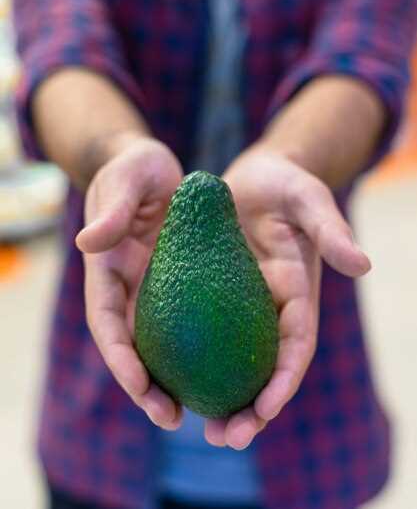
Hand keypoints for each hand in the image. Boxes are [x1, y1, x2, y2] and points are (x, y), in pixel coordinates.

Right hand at [76, 136, 183, 429]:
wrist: (155, 167)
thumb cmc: (135, 168)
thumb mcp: (126, 179)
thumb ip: (114, 209)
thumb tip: (89, 243)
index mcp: (107, 270)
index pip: (107, 322)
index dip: (119, 358)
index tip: (139, 385)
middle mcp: (128, 289)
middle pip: (133, 347)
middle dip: (146, 388)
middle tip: (170, 418)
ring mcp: (155, 290)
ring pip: (163, 345)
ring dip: (176, 382)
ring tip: (202, 413)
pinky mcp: (181, 285)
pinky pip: (192, 324)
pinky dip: (203, 352)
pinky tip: (228, 373)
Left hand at [205, 145, 370, 449]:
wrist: (256, 177)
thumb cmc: (286, 185)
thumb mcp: (308, 200)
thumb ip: (330, 230)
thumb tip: (362, 264)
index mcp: (297, 294)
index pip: (296, 345)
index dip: (284, 379)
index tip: (264, 408)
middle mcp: (271, 310)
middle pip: (264, 368)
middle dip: (253, 409)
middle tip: (227, 438)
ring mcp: (243, 307)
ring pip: (234, 363)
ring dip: (224, 400)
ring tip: (203, 431)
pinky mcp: (216, 297)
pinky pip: (204, 336)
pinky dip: (195, 365)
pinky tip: (171, 384)